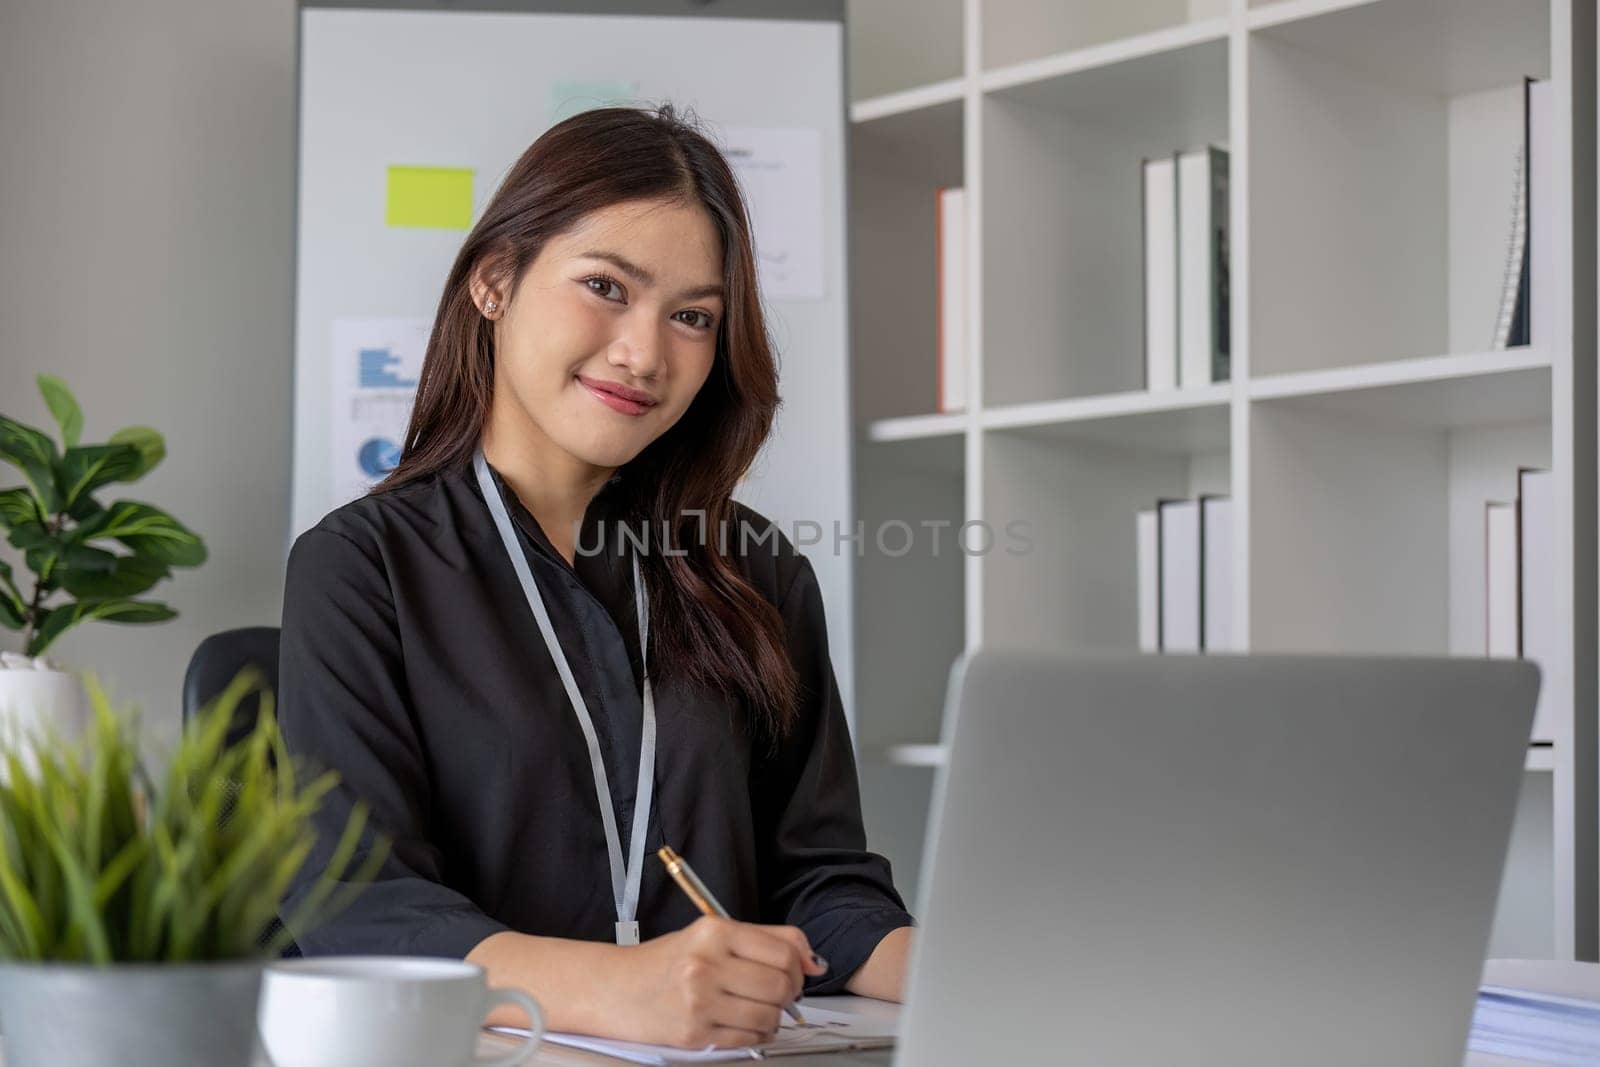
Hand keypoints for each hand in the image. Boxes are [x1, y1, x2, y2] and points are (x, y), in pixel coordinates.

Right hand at [606, 916, 826, 1048]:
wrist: (615, 988)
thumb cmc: (666, 962)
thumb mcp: (711, 935)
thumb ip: (765, 940)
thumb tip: (813, 961)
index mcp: (714, 931)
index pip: (784, 951)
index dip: (799, 967)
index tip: (796, 973)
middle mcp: (707, 963)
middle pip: (781, 985)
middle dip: (789, 994)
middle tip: (778, 994)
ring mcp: (700, 1001)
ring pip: (769, 1015)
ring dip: (773, 1018)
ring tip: (756, 1010)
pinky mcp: (694, 1033)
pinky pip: (748, 1038)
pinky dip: (756, 1034)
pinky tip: (741, 1024)